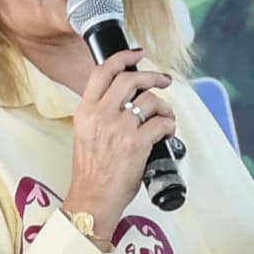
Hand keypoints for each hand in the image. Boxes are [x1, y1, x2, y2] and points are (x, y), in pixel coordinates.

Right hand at [63, 45, 175, 231]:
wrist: (93, 198)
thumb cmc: (91, 171)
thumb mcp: (84, 133)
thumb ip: (98, 113)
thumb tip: (123, 98)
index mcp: (85, 111)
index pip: (102, 72)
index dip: (122, 57)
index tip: (136, 55)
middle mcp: (100, 115)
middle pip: (130, 79)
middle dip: (152, 76)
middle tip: (163, 80)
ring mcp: (119, 129)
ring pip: (149, 100)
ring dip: (164, 106)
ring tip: (165, 116)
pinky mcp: (137, 144)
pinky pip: (161, 123)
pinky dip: (169, 125)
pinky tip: (166, 132)